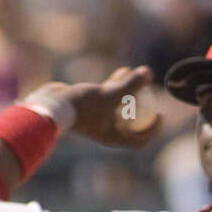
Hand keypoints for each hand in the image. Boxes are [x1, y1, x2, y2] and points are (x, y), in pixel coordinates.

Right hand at [25, 65, 161, 147]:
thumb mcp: (109, 94)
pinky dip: (115, 85)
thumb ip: (130, 85)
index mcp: (113, 137)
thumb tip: (149, 73)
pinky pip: (107, 97)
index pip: (140, 140)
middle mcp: (106, 130)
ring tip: (136, 75)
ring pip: (119, 106)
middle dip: (144, 108)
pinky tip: (121, 71)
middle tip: (154, 96)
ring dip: (129, 91)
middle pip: (132, 122)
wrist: (51, 106)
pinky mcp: (88, 106)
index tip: (161, 116)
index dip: (154, 130)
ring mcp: (97, 118)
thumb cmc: (81, 106)